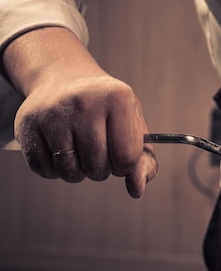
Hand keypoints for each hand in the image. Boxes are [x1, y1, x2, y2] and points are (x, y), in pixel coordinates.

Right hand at [3, 27, 156, 197]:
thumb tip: (137, 190)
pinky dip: (54, 169)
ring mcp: (53, 112)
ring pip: (69, 172)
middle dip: (101, 169)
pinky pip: (43, 169)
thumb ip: (143, 161)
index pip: (127, 157)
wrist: (67, 80)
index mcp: (118, 97)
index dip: (126, 165)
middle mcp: (85, 101)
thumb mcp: (132, 127)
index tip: (120, 154)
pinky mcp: (27, 124)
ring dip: (77, 172)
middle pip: (97, 168)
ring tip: (80, 150)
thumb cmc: (107, 111)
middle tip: (98, 150)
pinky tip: (60, 149)